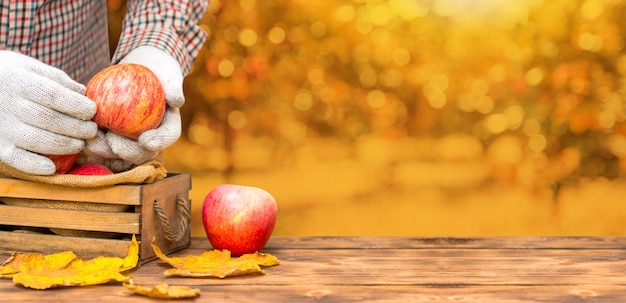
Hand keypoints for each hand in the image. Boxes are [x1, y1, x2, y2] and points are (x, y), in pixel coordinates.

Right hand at [0, 51, 96, 174]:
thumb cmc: (9, 76)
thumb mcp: (29, 67)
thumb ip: (57, 79)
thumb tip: (83, 94)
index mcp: (18, 80)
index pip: (53, 95)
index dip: (76, 105)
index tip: (92, 111)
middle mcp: (7, 104)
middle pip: (49, 119)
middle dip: (76, 128)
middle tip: (91, 130)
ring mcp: (0, 126)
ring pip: (37, 141)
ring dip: (64, 145)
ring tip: (79, 144)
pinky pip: (17, 159)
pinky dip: (36, 165)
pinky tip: (52, 167)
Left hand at [86, 46, 183, 164]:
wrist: (140, 66)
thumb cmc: (157, 67)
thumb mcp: (167, 71)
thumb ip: (172, 85)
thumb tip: (176, 100)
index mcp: (168, 125)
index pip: (166, 137)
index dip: (158, 142)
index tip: (145, 140)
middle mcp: (150, 137)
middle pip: (142, 153)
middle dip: (128, 153)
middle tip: (113, 141)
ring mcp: (130, 139)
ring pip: (120, 153)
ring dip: (105, 151)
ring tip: (92, 140)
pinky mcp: (112, 135)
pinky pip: (103, 143)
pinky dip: (93, 141)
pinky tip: (82, 134)